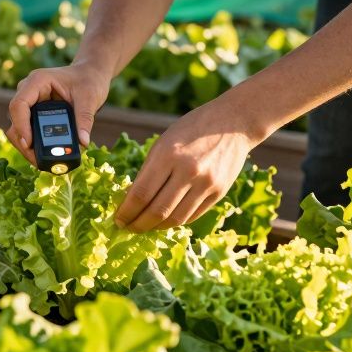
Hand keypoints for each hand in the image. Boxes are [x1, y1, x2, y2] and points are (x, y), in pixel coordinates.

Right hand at [7, 63, 110, 162]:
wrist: (90, 76)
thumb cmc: (88, 81)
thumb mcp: (89, 98)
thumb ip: (85, 119)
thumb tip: (82, 142)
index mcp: (37, 81)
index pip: (19, 104)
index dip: (21, 125)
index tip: (29, 143)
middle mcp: (29, 92)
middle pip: (14, 120)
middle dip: (23, 142)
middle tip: (38, 160)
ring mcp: (30, 104)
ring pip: (17, 129)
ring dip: (27, 147)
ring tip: (43, 162)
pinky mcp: (34, 115)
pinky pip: (28, 132)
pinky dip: (34, 146)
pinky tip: (44, 156)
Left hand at [114, 97, 267, 231]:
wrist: (233, 123)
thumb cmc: (191, 129)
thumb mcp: (163, 143)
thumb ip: (148, 171)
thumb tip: (130, 200)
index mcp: (168, 155)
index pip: (141, 193)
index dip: (127, 211)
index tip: (118, 219)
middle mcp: (188, 171)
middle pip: (158, 211)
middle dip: (138, 224)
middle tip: (128, 228)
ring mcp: (206, 183)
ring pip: (176, 219)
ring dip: (157, 227)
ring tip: (146, 226)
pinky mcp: (219, 192)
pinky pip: (193, 216)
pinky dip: (176, 221)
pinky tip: (165, 220)